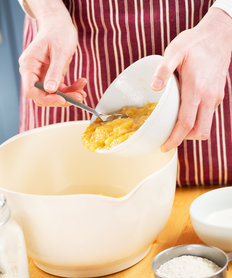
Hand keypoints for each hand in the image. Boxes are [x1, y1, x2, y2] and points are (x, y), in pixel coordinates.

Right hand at [19, 0, 86, 106]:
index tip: (62, 99)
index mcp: (28, 66)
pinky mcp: (52, 77)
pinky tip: (81, 84)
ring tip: (82, 93)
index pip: (31, 90)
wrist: (59, 24)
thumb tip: (50, 90)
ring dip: (69, 96)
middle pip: (42, 96)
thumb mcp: (59, 52)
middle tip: (78, 97)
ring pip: (53, 95)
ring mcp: (42, 76)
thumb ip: (54, 71)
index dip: (45, 98)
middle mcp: (33, 73)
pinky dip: (71, 90)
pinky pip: (60, 89)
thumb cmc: (58, 33)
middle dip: (60, 99)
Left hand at [151, 8, 231, 151]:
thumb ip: (163, 69)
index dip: (174, 138)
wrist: (219, 34)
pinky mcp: (218, 96)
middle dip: (183, 140)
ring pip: (205, 126)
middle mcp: (209, 97)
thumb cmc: (195, 42)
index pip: (186, 123)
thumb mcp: (175, 50)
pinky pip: (208, 116)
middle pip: (199, 131)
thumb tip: (154, 87)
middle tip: (169, 141)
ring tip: (175, 128)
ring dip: (191, 132)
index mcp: (196, 89)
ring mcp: (216, 97)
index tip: (164, 146)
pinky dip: (197, 121)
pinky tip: (185, 113)